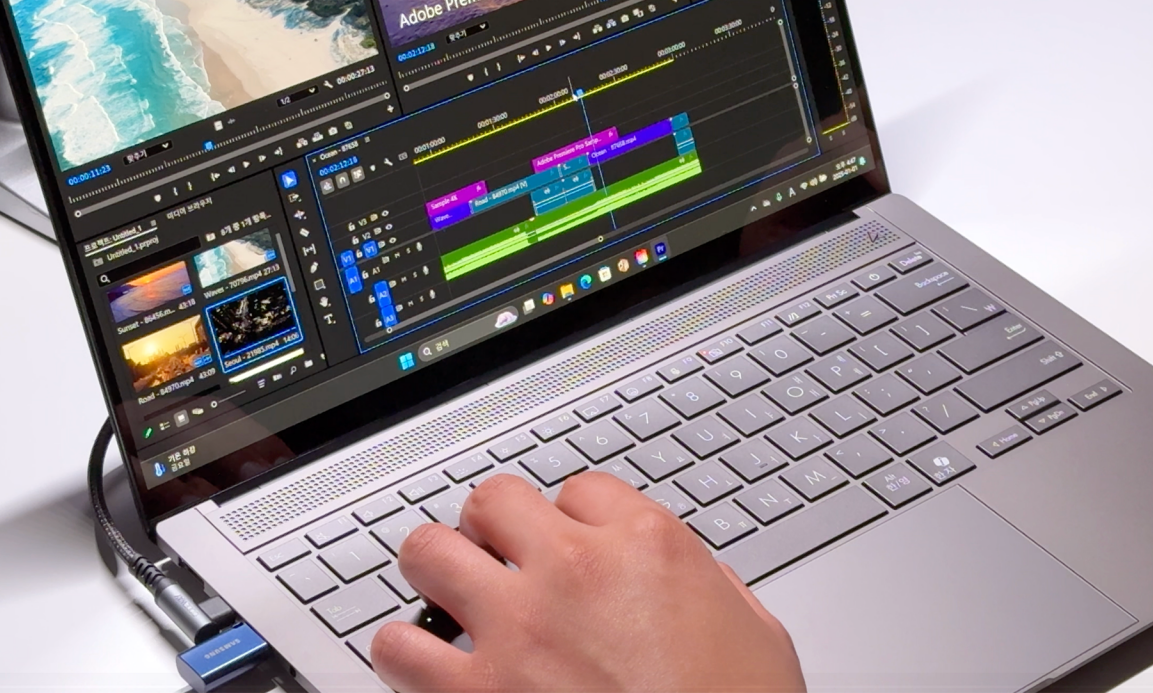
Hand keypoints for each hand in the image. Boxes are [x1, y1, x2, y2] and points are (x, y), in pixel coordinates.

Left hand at [370, 471, 805, 692]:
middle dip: (493, 527)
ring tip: (443, 594)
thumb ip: (710, 587)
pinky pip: (397, 650)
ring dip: (435, 572)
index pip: (581, 489)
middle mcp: (573, 571)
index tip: (573, 542)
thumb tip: (691, 580)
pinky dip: (400, 654)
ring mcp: (515, 630)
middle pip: (494, 500)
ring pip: (427, 553)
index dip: (574, 518)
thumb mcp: (755, 633)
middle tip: (497, 555)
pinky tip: (419, 664)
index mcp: (647, 546)